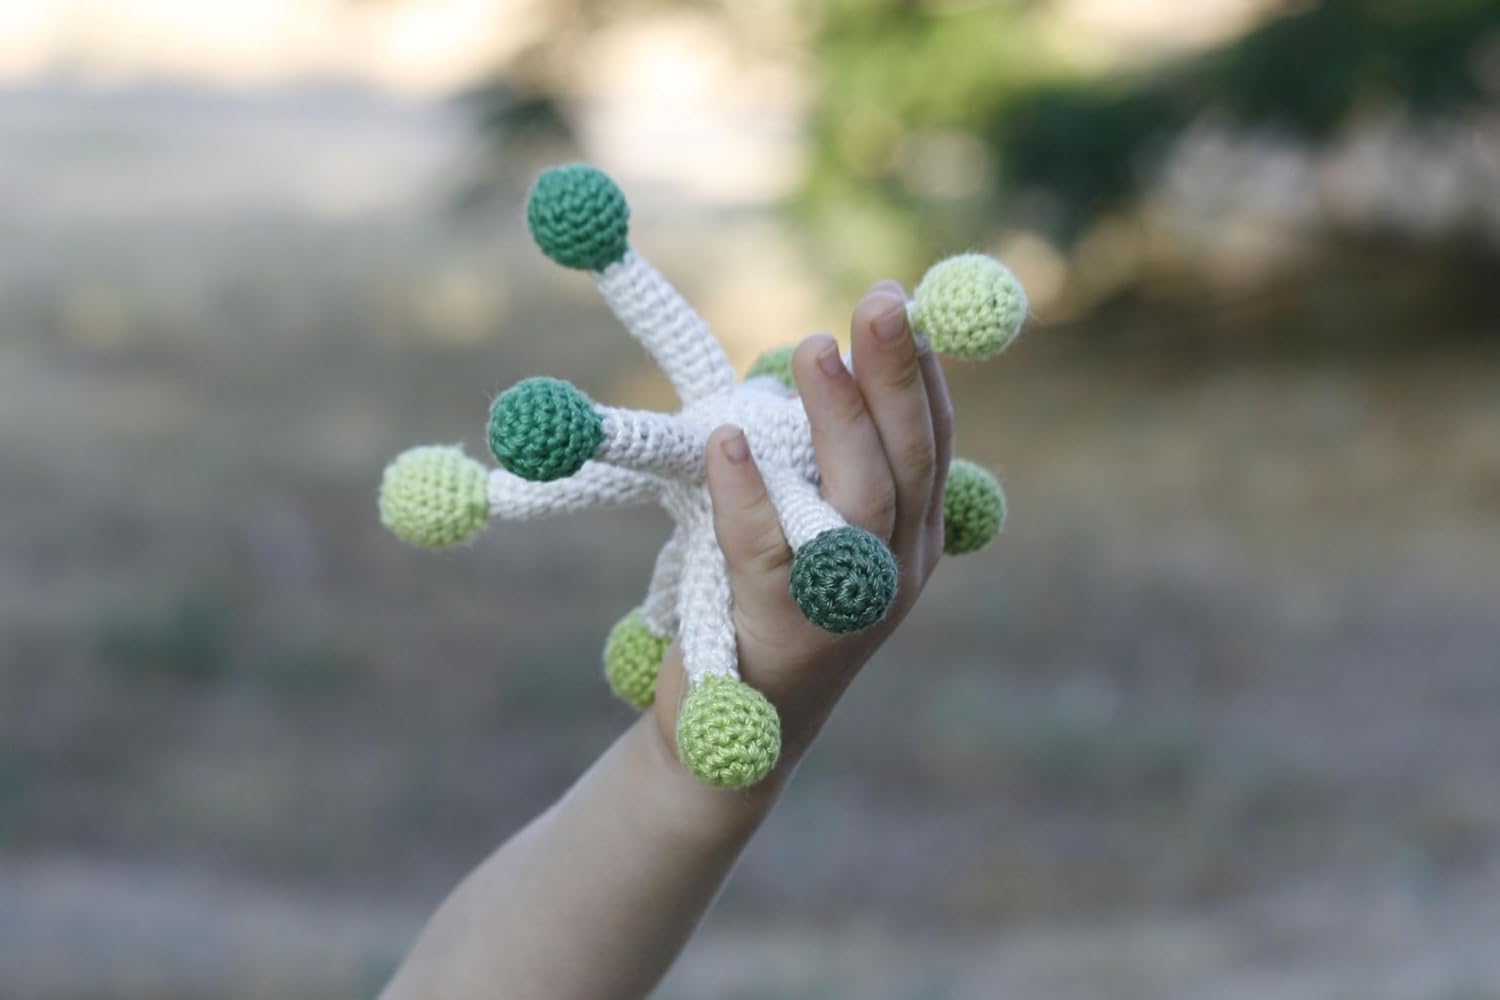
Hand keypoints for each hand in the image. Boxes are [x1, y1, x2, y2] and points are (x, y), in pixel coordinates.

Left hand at [649, 280, 954, 790]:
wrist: (726, 741)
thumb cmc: (763, 616)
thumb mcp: (811, 535)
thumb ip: (820, 470)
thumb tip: (808, 367)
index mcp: (911, 542)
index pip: (932, 444)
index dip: (922, 371)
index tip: (899, 301)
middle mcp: (896, 572)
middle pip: (910, 461)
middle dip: (898, 375)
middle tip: (879, 302)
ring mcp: (847, 606)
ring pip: (863, 500)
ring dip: (838, 419)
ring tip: (812, 347)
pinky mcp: (783, 630)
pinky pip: (768, 550)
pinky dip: (748, 493)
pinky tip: (727, 441)